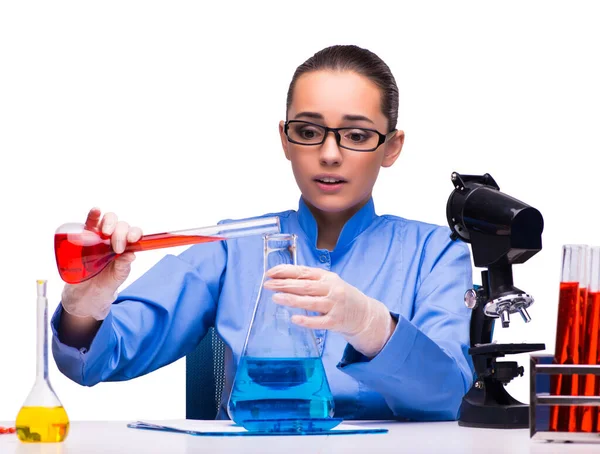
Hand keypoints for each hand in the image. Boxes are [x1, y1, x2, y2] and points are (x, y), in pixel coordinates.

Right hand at [61, 207, 142, 319]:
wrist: (86, 292)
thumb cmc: (107, 281)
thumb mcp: (118, 275)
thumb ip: (124, 265)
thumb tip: (131, 255)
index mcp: (126, 245)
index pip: (133, 233)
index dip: (135, 233)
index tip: (132, 240)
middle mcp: (114, 237)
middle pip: (121, 225)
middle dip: (121, 233)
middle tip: (117, 248)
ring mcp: (99, 235)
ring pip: (107, 220)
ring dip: (109, 222)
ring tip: (106, 233)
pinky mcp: (84, 236)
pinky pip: (89, 222)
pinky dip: (93, 215)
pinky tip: (96, 212)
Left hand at [264, 265, 395, 357]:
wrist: (365, 314)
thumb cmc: (341, 296)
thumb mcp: (329, 283)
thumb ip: (310, 280)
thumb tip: (283, 279)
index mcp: (327, 277)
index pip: (303, 271)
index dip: (286, 271)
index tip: (270, 272)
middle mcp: (331, 289)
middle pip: (305, 286)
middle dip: (284, 284)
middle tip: (268, 285)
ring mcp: (334, 305)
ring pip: (310, 302)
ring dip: (292, 299)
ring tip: (275, 298)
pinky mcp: (336, 321)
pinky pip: (319, 322)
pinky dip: (307, 320)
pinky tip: (294, 319)